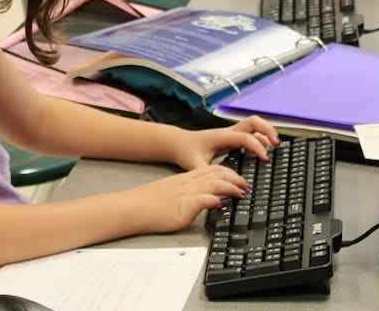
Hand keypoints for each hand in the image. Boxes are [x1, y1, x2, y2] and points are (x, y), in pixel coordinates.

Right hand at [125, 165, 249, 232]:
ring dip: (231, 187)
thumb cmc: (147, 205)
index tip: (239, 178)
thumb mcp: (171, 194)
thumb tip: (205, 199)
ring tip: (241, 192)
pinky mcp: (182, 206)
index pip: (212, 170)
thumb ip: (188, 194)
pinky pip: (202, 199)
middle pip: (217, 173)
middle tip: (246, 185)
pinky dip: (214, 199)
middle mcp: (188, 183)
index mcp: (185, 179)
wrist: (132, 208)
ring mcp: (185, 193)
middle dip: (236, 177)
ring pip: (214, 183)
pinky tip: (221, 202)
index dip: (229, 172)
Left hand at [171, 116, 280, 171]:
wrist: (178, 143)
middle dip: (268, 130)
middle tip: (276, 144)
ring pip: (254, 125)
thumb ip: (209, 175)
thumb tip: (223, 185)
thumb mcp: (195, 166)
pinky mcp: (231, 137)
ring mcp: (230, 133)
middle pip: (254, 122)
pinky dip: (260, 137)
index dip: (257, 146)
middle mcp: (228, 132)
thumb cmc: (186, 152)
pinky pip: (250, 133)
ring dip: (266, 132)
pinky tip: (263, 149)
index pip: (245, 137)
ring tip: (275, 145)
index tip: (265, 159)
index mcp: (222, 137)